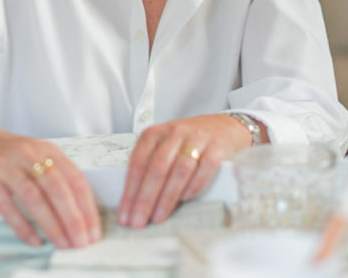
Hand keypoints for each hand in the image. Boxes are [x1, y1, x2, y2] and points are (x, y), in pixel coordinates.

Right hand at [0, 123, 101, 247]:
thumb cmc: (3, 154)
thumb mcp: (33, 154)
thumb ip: (55, 174)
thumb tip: (80, 210)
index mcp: (45, 149)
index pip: (74, 179)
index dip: (87, 207)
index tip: (94, 230)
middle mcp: (27, 154)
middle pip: (57, 188)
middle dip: (73, 218)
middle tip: (82, 242)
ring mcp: (5, 166)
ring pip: (34, 197)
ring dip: (52, 224)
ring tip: (62, 243)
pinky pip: (7, 206)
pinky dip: (22, 226)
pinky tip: (34, 239)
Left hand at [118, 114, 254, 227]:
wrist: (222, 126)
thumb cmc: (187, 142)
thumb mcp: (164, 146)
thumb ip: (149, 166)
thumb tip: (134, 202)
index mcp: (154, 133)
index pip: (137, 163)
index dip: (129, 191)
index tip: (124, 214)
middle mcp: (174, 133)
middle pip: (156, 168)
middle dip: (145, 199)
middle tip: (138, 222)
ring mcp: (196, 139)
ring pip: (179, 169)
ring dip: (167, 197)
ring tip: (158, 217)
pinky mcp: (217, 147)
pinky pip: (204, 167)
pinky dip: (194, 185)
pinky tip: (185, 200)